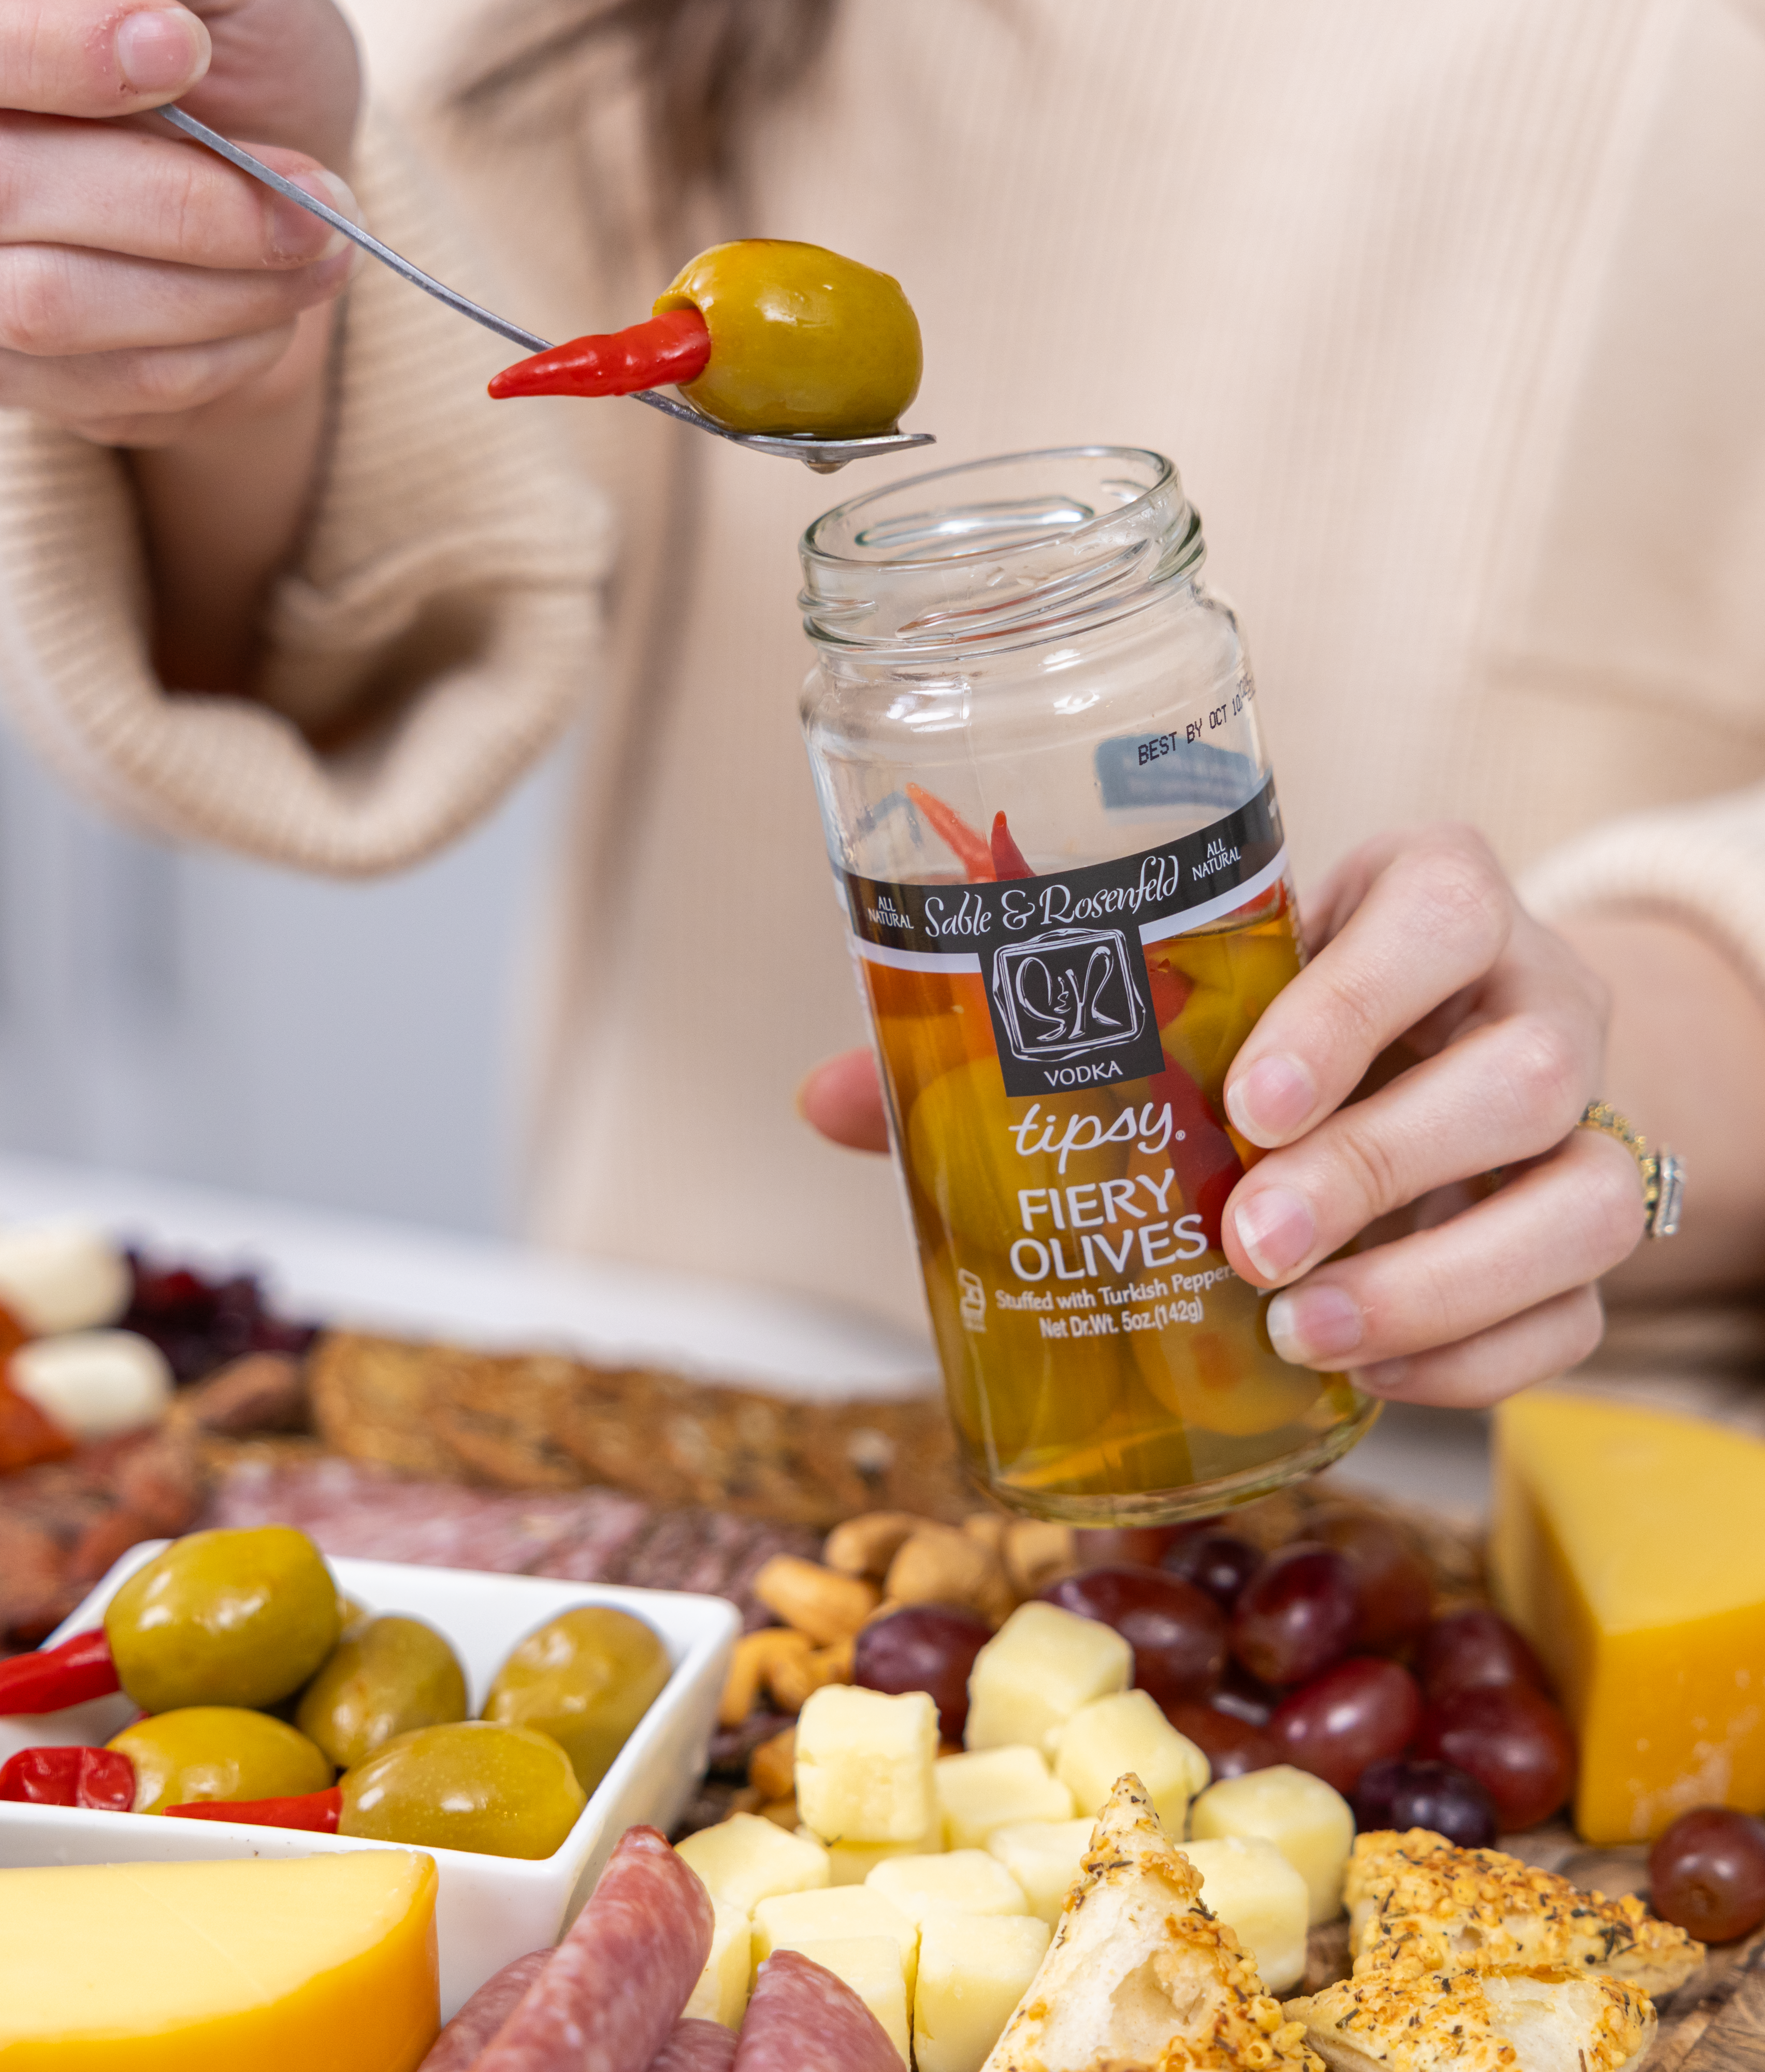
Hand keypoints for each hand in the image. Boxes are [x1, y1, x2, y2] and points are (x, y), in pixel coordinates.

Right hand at [0, 0, 362, 447]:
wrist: (253, 168)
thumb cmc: (219, 52)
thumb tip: (150, 15)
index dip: (50, 52)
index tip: (179, 49)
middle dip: (174, 201)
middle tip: (310, 198)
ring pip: (43, 307)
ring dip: (210, 293)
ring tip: (315, 254)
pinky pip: (96, 385)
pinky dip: (210, 356)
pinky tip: (273, 312)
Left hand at [799, 824, 1646, 1406]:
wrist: (1431, 1048)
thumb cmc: (1271, 1017)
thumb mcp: (1181, 997)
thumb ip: (1021, 1043)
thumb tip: (823, 1099)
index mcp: (1429, 900)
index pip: (1436, 910)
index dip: (1356, 1000)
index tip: (1247, 1098)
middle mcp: (1531, 995)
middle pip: (1519, 1071)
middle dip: (1375, 1167)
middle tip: (1244, 1242)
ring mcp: (1582, 1117)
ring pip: (1582, 1196)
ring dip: (1439, 1281)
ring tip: (1299, 1331)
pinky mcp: (1585, 1224)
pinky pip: (1581, 1307)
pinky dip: (1477, 1356)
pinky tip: (1362, 1375)